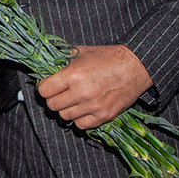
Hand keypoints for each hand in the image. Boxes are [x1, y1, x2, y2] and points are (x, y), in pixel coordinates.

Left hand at [37, 44, 152, 129]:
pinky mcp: (105, 116)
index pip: (44, 90)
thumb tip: (43, 67)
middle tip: (59, 92)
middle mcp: (82, 92)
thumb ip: (60, 61)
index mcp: (73, 75)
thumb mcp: (80, 52)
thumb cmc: (107, 57)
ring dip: (66, 108)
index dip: (44, 86)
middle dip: (53, 98)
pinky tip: (83, 107)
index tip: (48, 84)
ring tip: (72, 99)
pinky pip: (81, 125)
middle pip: (53, 105)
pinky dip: (79, 118)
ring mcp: (94, 106)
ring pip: (65, 117)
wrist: (134, 66)